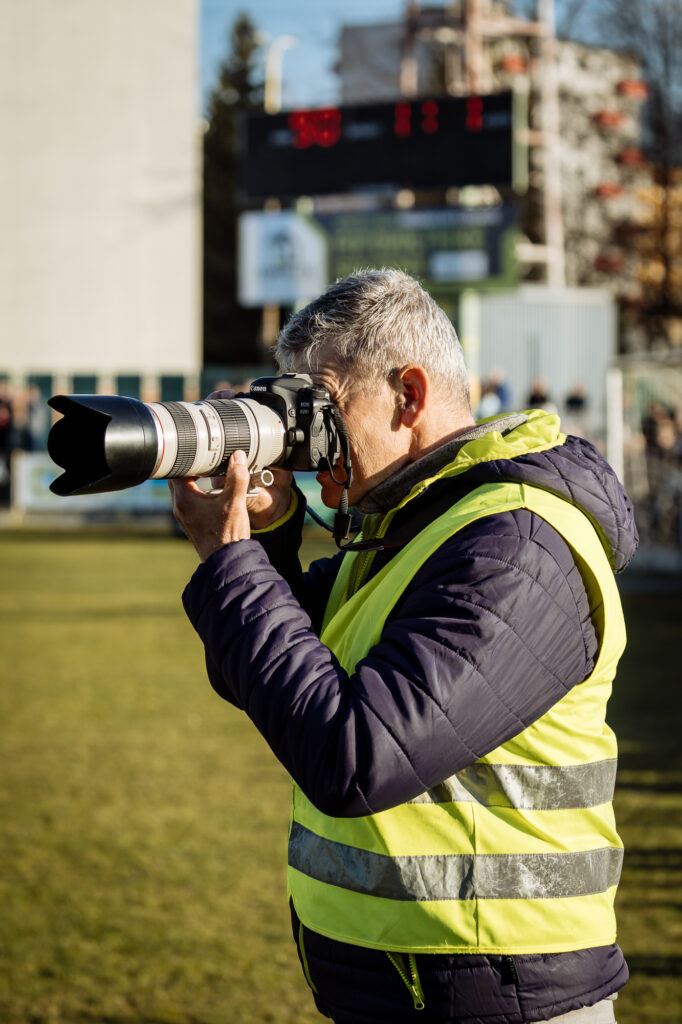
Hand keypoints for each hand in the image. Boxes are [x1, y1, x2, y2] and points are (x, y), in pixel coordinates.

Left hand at [168, 450, 292, 561]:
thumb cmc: (228, 535)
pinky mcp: (190, 521)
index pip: (178, 468)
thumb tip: (238, 456)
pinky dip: (196, 489)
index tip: (201, 447)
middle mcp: (179, 506)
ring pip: (182, 488)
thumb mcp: (235, 503)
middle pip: (178, 476)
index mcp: (185, 499)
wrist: (227, 561)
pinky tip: (211, 489)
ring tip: (209, 468)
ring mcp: (183, 515)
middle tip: (206, 455)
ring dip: (192, 477)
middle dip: (190, 465)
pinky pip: (188, 498)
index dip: (189, 456)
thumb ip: (237, 478)